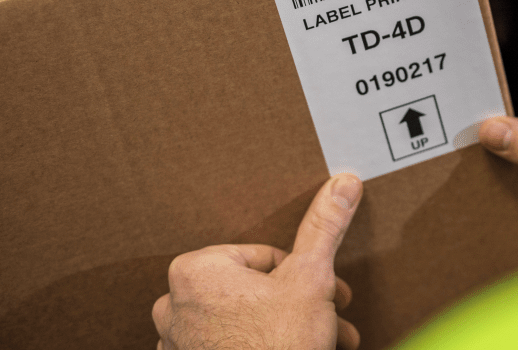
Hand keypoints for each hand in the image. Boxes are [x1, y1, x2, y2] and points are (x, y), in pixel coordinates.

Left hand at [152, 173, 363, 349]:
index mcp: (197, 270)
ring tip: (316, 343)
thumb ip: (323, 228)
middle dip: (297, 305)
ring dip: (282, 330)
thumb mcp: (311, 278)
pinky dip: (257, 349)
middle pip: (253, 291)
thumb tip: (342, 183)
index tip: (327, 294)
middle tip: (328, 318)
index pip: (263, 258)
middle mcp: (174, 305)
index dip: (303, 276)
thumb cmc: (280, 346)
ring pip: (242, 322)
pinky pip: (225, 349)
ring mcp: (176, 344)